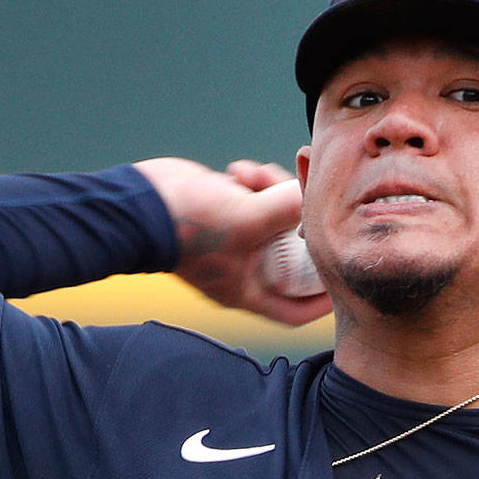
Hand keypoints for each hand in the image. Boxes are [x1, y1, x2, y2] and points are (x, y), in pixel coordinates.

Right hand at [132, 157, 330, 325]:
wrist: (137, 202)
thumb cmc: (187, 225)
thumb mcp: (246, 219)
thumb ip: (285, 210)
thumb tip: (314, 197)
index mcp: (247, 289)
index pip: (295, 309)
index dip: (323, 300)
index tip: (342, 278)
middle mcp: (242, 269)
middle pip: (292, 255)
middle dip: (301, 225)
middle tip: (307, 198)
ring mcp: (233, 241)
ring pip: (275, 217)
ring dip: (274, 190)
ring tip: (257, 174)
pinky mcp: (223, 212)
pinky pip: (254, 197)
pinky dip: (254, 180)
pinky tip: (239, 169)